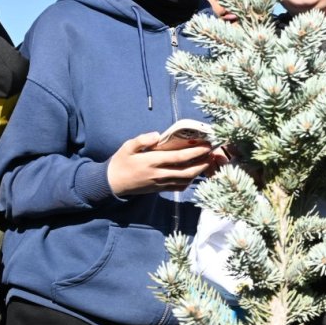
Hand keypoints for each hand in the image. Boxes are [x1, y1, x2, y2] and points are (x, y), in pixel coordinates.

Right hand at [106, 132, 227, 196]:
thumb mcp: (127, 147)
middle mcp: (159, 174)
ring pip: (185, 180)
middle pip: (187, 171)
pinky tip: (194, 173)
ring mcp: (160, 183)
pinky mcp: (160, 189)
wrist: (113, 183)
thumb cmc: (121, 162)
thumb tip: (157, 135)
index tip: (206, 145)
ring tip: (208, 161)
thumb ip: (142, 140)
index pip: (178, 157)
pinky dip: (189, 181)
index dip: (195, 152)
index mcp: (152, 161)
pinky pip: (179, 187)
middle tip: (212, 154)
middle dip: (202, 163)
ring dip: (199, 172)